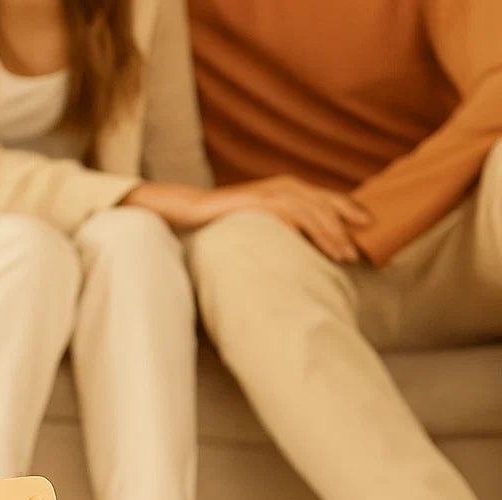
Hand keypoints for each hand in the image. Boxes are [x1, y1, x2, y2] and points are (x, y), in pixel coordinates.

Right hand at [122, 176, 370, 261]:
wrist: (191, 210)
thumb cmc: (222, 221)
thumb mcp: (258, 221)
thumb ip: (279, 226)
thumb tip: (299, 245)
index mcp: (286, 189)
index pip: (325, 198)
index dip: (348, 211)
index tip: (367, 227)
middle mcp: (285, 186)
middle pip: (327, 203)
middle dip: (347, 226)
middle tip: (360, 249)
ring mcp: (273, 192)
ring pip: (315, 211)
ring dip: (333, 234)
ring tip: (344, 255)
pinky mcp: (262, 202)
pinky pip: (295, 216)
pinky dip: (312, 230)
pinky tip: (321, 245)